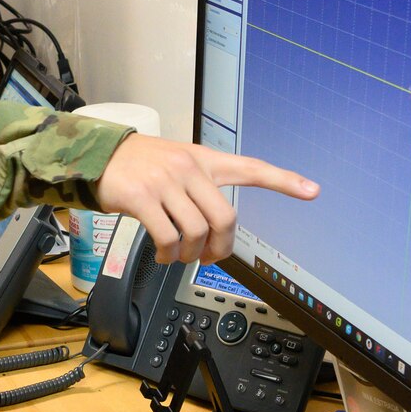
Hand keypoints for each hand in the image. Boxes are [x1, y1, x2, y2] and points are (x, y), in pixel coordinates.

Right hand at [94, 133, 318, 263]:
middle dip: (221, 247)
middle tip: (210, 257)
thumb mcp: (177, 162)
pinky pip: (167, 237)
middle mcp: (189, 168)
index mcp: (204, 160)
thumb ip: (200, 187)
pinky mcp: (142, 197)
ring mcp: (166, 182)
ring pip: (196, 232)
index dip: (284, 181)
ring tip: (178, 255)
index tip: (312, 191)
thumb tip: (215, 229)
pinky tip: (163, 254)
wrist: (98, 154)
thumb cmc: (140, 164)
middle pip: (225, 217)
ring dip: (190, 254)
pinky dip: (168, 254)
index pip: (251, 168)